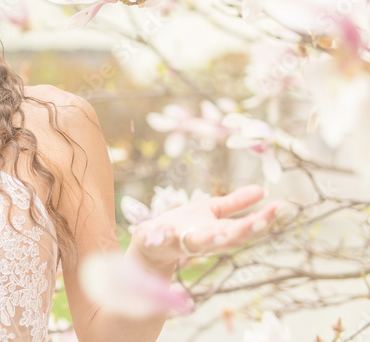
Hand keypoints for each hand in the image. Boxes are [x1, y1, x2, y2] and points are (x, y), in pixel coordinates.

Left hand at [129, 184, 280, 269]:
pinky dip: (165, 236)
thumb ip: (236, 203)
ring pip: (201, 244)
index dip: (263, 219)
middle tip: (260, 222)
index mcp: (221, 232)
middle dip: (245, 231)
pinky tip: (166, 230)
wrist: (154, 241)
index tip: (280, 206)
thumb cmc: (187, 224)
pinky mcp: (161, 240)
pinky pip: (164, 239)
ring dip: (212, 239)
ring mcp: (184, 241)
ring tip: (221, 233)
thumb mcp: (213, 210)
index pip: (246, 227)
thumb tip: (263, 190)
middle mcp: (207, 240)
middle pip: (230, 238)